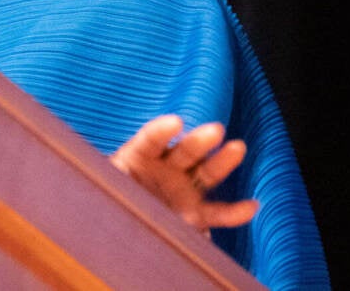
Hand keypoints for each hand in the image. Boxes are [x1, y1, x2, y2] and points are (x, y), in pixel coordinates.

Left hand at [110, 114, 258, 232]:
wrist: (115, 228)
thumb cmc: (103, 200)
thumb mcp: (100, 187)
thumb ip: (105, 181)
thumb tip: (98, 176)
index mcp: (137, 156)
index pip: (150, 138)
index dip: (162, 130)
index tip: (176, 122)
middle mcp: (164, 168)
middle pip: (184, 151)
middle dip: (199, 140)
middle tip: (215, 129)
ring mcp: (182, 189)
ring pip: (206, 173)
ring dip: (222, 161)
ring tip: (237, 147)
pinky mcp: (194, 214)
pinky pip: (217, 212)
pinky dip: (234, 212)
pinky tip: (252, 206)